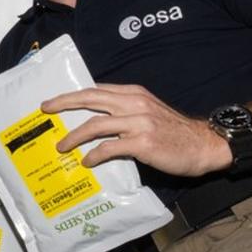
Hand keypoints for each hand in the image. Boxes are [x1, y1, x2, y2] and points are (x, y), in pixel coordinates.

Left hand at [41, 83, 231, 176]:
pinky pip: (109, 148)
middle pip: (90, 98)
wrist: (205, 144)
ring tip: (62, 146)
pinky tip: (86, 162)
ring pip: (95, 124)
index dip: (73, 95)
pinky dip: (94, 155)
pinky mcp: (142, 143)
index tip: (55, 101)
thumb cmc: (176, 132)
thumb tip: (99, 121)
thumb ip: (126, 111)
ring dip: (74, 136)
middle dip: (64, 103)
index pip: (97, 90)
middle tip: (46, 110)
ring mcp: (138, 122)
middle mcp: (134, 103)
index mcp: (134, 93)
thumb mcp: (150, 111)